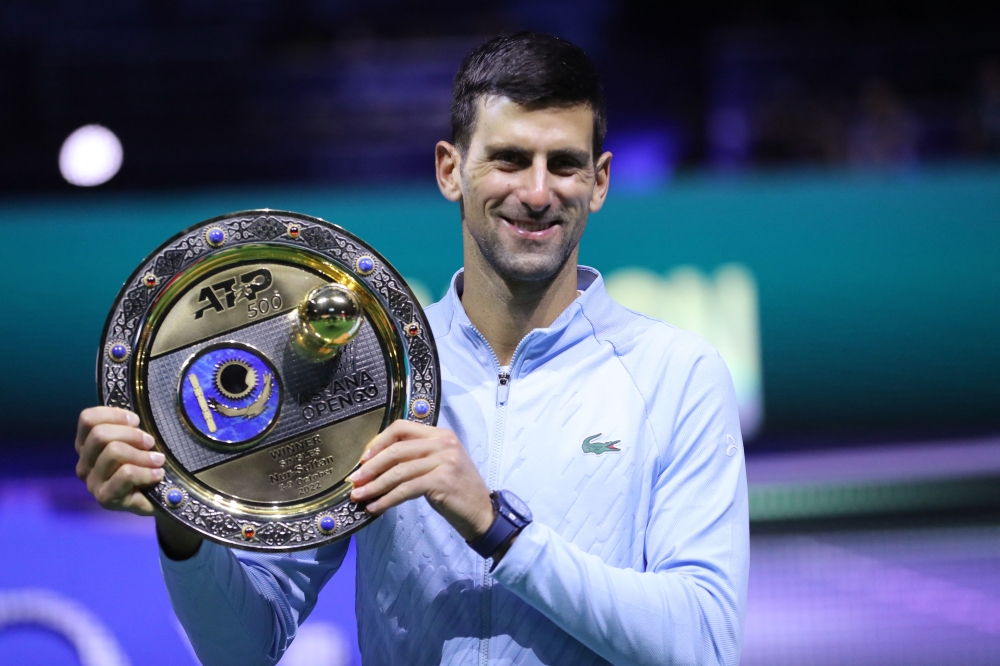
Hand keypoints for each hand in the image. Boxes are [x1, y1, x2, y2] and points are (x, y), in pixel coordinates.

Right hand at [75, 406, 163, 514]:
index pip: (87, 419)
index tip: (136, 421)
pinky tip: (158, 475)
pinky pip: (126, 474)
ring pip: (114, 452)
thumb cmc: (146, 464)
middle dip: (132, 435)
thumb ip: (130, 428)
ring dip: (143, 455)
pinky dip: (147, 472)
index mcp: (87, 445)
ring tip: (158, 461)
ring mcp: (92, 482)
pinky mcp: (104, 498)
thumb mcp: (137, 442)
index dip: (114, 415)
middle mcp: (84, 463)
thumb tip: (135, 417)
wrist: (159, 498)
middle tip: (150, 443)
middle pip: (100, 435)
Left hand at [349, 420, 493, 541]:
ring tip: (360, 497)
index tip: (364, 459)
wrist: (482, 513)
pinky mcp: (441, 480)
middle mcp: (444, 443)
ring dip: (374, 486)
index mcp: (441, 435)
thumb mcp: (440, 465)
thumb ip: (417, 456)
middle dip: (371, 467)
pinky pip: (405, 489)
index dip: (379, 442)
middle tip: (354, 481)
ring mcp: (444, 461)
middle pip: (396, 450)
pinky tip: (376, 507)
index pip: (402, 428)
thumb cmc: (457, 491)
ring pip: (398, 471)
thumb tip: (377, 463)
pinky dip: (387, 499)